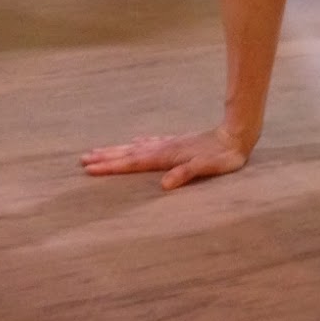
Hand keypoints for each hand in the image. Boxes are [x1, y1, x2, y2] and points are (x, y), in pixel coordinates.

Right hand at [78, 126, 251, 189]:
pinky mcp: (178, 143)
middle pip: (129, 154)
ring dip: (117, 150)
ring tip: (98, 151)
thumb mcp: (207, 168)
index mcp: (166, 157)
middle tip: (83, 160)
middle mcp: (164, 149)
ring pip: (136, 148)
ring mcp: (169, 144)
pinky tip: (135, 142)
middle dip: (106, 158)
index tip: (90, 169)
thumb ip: (186, 174)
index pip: (133, 163)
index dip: (111, 167)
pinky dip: (139, 144)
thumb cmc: (223, 157)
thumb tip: (164, 185)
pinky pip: (151, 143)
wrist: (236, 135)